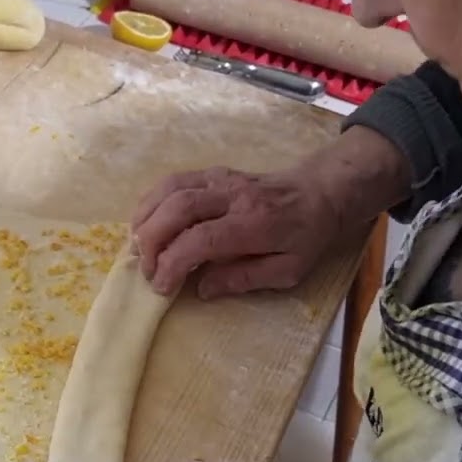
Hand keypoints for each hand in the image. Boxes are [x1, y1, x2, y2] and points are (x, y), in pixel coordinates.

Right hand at [131, 166, 353, 299]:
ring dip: (146, 219)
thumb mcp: (289, 270)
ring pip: (170, 190)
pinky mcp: (213, 172)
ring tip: (138, 246)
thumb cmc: (307, 236)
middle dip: (152, 241)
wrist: (323, 190)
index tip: (162, 286)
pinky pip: (173, 180)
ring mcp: (221, 179)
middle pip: (178, 208)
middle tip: (146, 270)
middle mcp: (234, 195)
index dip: (173, 263)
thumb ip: (245, 279)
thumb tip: (202, 289)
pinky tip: (147, 222)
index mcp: (256, 223)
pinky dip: (152, 201)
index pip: (201, 239)